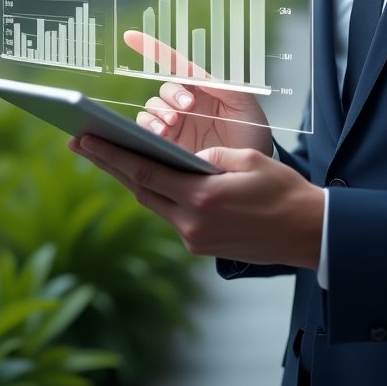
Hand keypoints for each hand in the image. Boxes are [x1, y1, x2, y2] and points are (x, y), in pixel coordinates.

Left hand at [69, 137, 322, 267]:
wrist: (307, 232)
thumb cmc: (282, 190)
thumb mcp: (248, 159)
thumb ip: (211, 156)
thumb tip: (187, 158)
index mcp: (203, 198)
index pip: (145, 173)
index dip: (111, 155)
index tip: (84, 139)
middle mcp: (192, 223)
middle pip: (139, 190)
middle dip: (108, 164)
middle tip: (79, 142)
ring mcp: (195, 239)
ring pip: (152, 204)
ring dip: (131, 180)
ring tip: (108, 156)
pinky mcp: (201, 246)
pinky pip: (170, 215)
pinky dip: (156, 194)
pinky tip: (147, 178)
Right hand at [124, 30, 272, 156]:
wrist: (248, 169)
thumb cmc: (251, 132)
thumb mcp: (245, 105)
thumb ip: (225, 87)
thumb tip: (199, 77)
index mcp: (202, 88)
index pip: (175, 65)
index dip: (152, 49)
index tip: (130, 37)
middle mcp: (184, 104)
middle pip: (164, 91)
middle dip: (171, 97)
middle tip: (186, 109)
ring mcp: (174, 125)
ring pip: (151, 110)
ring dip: (156, 115)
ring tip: (171, 126)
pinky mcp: (167, 145)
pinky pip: (145, 132)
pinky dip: (146, 130)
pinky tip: (159, 137)